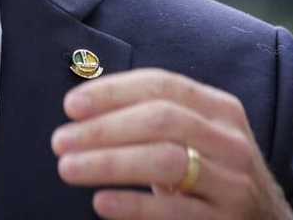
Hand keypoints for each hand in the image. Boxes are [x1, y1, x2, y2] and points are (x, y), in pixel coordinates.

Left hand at [51, 68, 292, 218]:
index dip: (113, 92)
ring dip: (109, 162)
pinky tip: (100, 202)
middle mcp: (230, 140)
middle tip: (60, 140)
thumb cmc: (213, 174)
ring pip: (165, 161)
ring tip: (68, 167)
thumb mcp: (199, 136)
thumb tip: (84, 105)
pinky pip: (173, 211)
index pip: (162, 85)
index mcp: (220, 108)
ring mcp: (232, 183)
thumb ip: (155, 116)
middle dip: (104, 128)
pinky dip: (133, 205)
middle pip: (161, 120)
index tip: (71, 105)